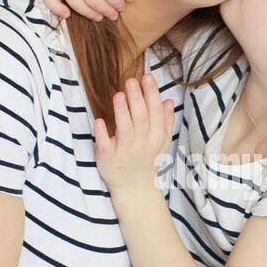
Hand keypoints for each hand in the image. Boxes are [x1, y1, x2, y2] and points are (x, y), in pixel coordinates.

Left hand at [95, 75, 174, 189]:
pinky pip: (105, 145)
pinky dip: (102, 133)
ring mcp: (125, 151)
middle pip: (141, 118)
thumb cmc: (147, 160)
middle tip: (131, 80)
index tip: (147, 77)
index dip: (151, 94)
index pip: (156, 112)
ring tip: (118, 94)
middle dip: (137, 98)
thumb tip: (168, 101)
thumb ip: (165, 121)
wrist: (135, 188)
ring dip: (122, 111)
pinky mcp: (108, 158)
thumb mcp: (161, 142)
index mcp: (156, 137)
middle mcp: (142, 143)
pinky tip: (99, 120)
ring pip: (125, 130)